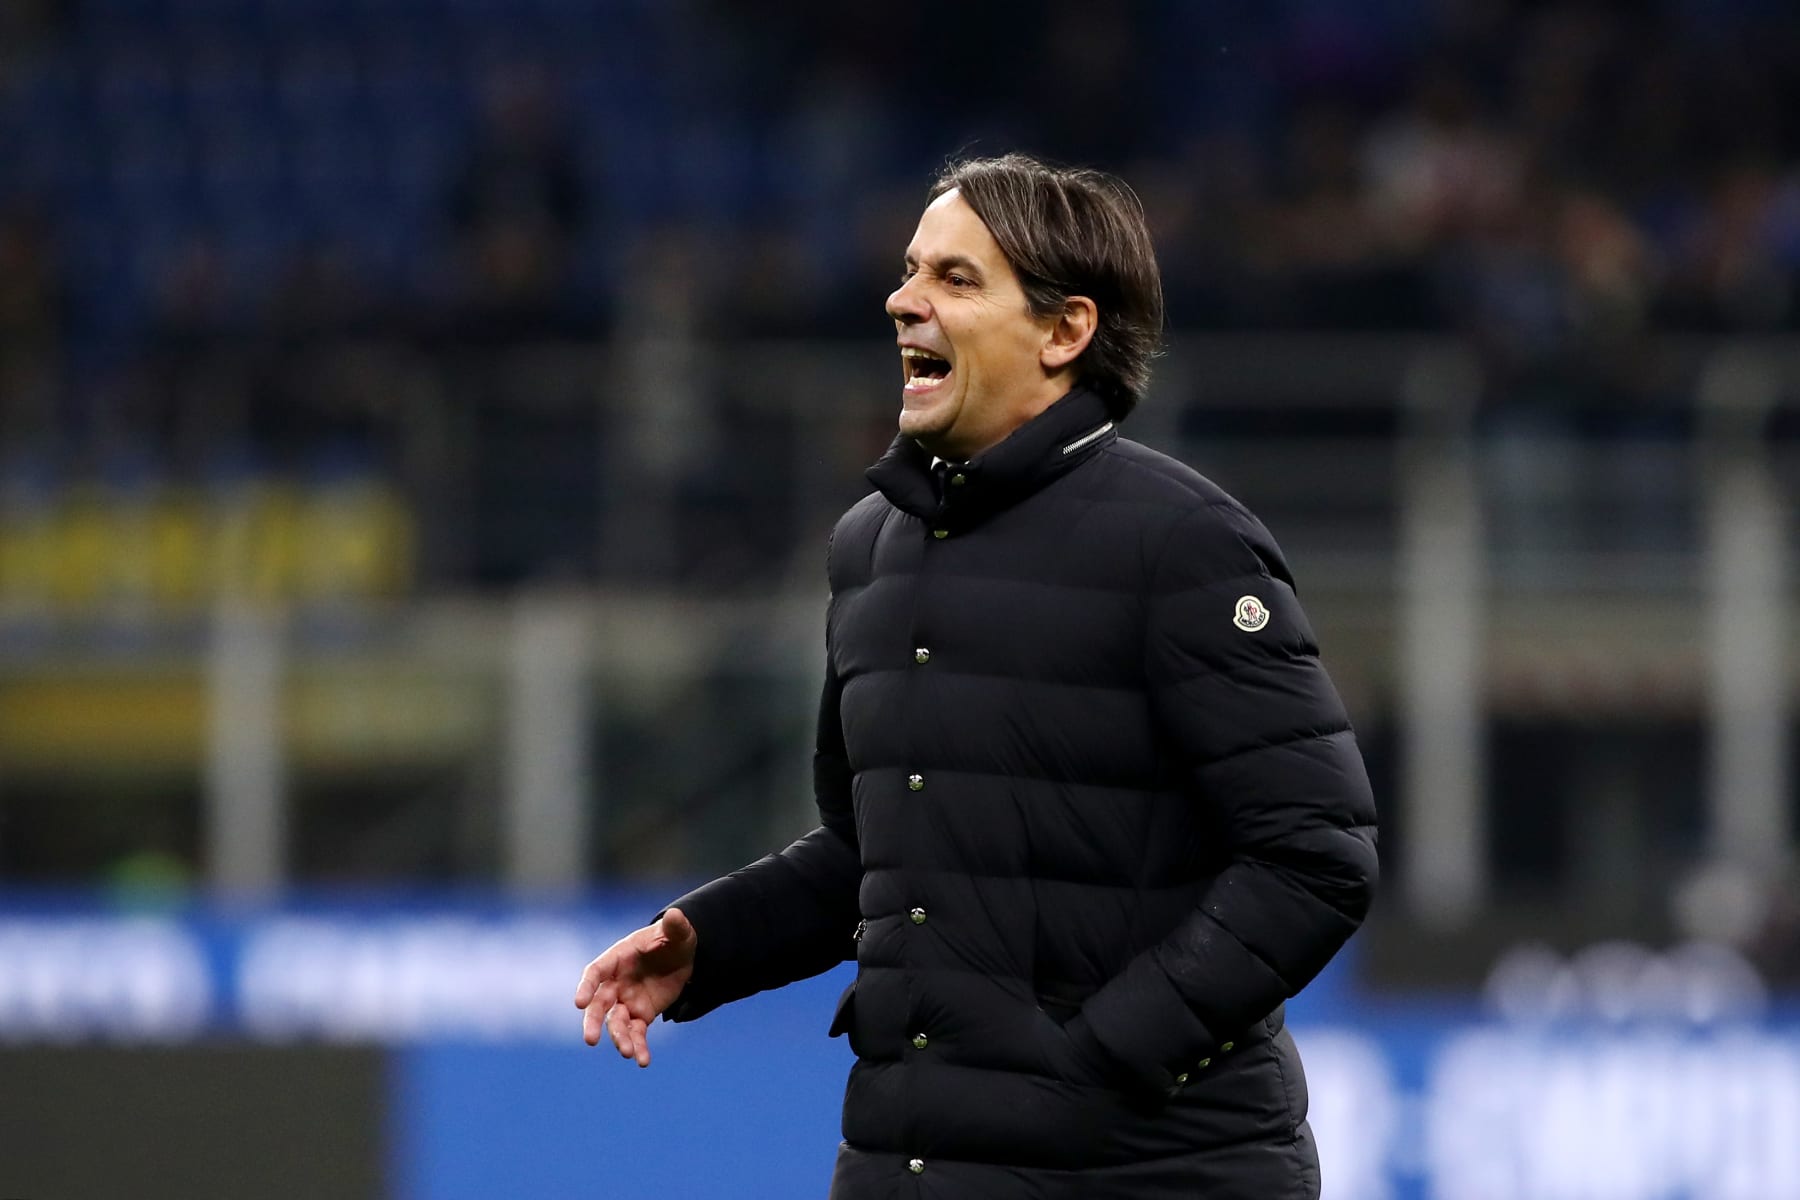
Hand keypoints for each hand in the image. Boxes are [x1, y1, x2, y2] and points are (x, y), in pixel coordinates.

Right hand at [574, 907, 697, 1066]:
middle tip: (590, 1040)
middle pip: (599, 1004)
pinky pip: (636, 1034)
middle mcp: (617, 983)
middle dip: (593, 1022)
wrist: (684, 957)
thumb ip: (675, 927)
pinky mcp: (641, 1016)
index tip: (579, 1003)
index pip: (595, 972)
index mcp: (618, 958)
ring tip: (628, 1053)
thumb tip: (676, 915)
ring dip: (620, 1039)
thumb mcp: (677, 932)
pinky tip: (643, 1061)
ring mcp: (626, 1001)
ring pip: (616, 1023)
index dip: (586, 986)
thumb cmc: (673, 940)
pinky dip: (639, 1047)